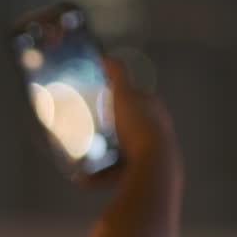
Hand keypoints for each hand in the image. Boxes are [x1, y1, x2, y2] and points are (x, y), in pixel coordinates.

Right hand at [78, 57, 181, 186]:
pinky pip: (117, 172)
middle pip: (128, 126)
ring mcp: (151, 152)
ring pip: (121, 151)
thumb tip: (105, 57)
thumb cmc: (138, 125)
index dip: (118, 97)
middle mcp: (156, 130)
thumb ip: (116, 74)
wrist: (153, 163)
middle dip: (108, 128)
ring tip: (81, 157)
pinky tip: (82, 179)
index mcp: (154, 109)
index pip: (136, 98)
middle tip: (87, 128)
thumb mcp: (124, 94)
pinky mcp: (142, 172)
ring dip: (100, 155)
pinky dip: (100, 175)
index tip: (98, 101)